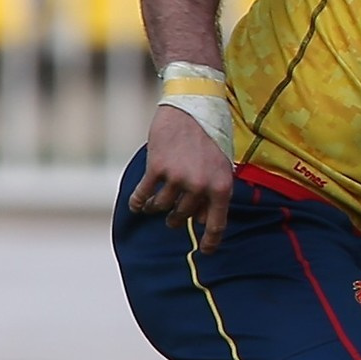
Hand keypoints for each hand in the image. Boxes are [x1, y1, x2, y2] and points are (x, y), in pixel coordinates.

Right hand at [129, 106, 234, 252]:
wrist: (192, 107)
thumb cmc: (210, 135)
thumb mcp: (223, 164)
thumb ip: (214, 190)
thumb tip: (203, 218)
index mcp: (222, 186)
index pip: (217, 223)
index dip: (211, 241)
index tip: (206, 252)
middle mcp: (201, 186)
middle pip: (184, 216)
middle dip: (177, 219)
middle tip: (173, 217)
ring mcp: (178, 178)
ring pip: (162, 208)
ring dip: (157, 209)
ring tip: (155, 206)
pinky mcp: (157, 168)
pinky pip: (143, 195)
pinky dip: (138, 203)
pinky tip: (137, 205)